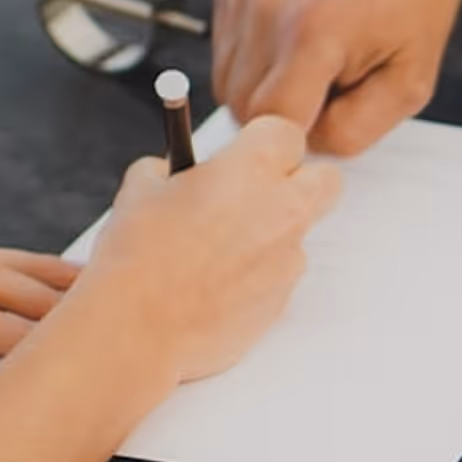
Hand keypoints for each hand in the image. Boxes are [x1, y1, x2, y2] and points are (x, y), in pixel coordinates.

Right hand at [64, 117, 343, 385]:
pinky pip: (280, 276)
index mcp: (251, 169)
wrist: (136, 328)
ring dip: (271, 234)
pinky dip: (256, 276)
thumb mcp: (140, 189)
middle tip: (256, 193)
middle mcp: (283, 210)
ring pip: (299, 233)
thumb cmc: (136, 255)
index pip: (287, 134)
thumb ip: (171, 171)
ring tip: (216, 252)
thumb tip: (174, 173)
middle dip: (299, 181)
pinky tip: (213, 286)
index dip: (263, 143)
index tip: (242, 155)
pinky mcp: (281, 302)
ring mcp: (287, 259)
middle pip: (325, 180)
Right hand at [213, 0, 461, 155]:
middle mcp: (266, 4)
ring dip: (264, 86)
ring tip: (313, 58)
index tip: (329, 122)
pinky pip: (224, 48)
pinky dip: (254, 55)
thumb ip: (353, 133)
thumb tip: (297, 152)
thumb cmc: (411, 5)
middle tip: (330, 86)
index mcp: (314, 32)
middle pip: (242, 107)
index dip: (298, 138)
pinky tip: (295, 33)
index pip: (270, 124)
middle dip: (282, 114)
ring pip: (226, 82)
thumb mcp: (409, 84)